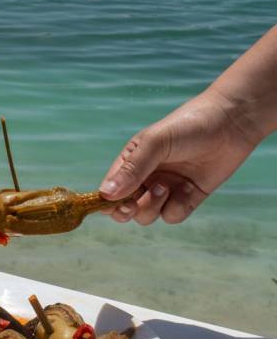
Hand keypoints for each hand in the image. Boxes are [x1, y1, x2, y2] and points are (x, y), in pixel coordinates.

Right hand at [99, 91, 258, 224]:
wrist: (231, 122)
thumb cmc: (188, 126)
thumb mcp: (155, 143)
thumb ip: (131, 169)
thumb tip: (106, 194)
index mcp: (130, 163)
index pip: (110, 190)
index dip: (107, 201)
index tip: (113, 203)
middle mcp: (145, 179)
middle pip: (125, 209)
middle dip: (126, 211)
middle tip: (133, 206)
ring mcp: (166, 190)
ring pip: (147, 216)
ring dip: (153, 206)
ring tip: (167, 187)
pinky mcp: (187, 198)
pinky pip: (173, 216)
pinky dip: (177, 206)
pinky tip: (188, 188)